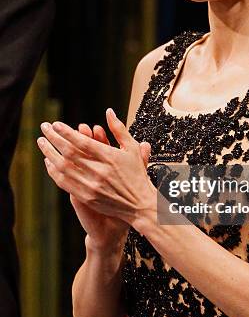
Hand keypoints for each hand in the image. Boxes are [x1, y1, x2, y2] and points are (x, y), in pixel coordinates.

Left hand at [37, 110, 153, 238]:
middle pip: (69, 153)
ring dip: (49, 153)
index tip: (56, 124)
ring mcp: (91, 185)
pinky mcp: (86, 197)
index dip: (67, 132)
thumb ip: (119, 129)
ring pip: (63, 167)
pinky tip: (49, 161)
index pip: (83, 142)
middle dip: (54, 138)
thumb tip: (109, 112)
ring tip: (42, 142)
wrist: (139, 204)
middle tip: (45, 127)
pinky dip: (54, 171)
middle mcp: (99, 171)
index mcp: (110, 158)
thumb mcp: (132, 148)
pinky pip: (64, 182)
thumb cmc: (137, 175)